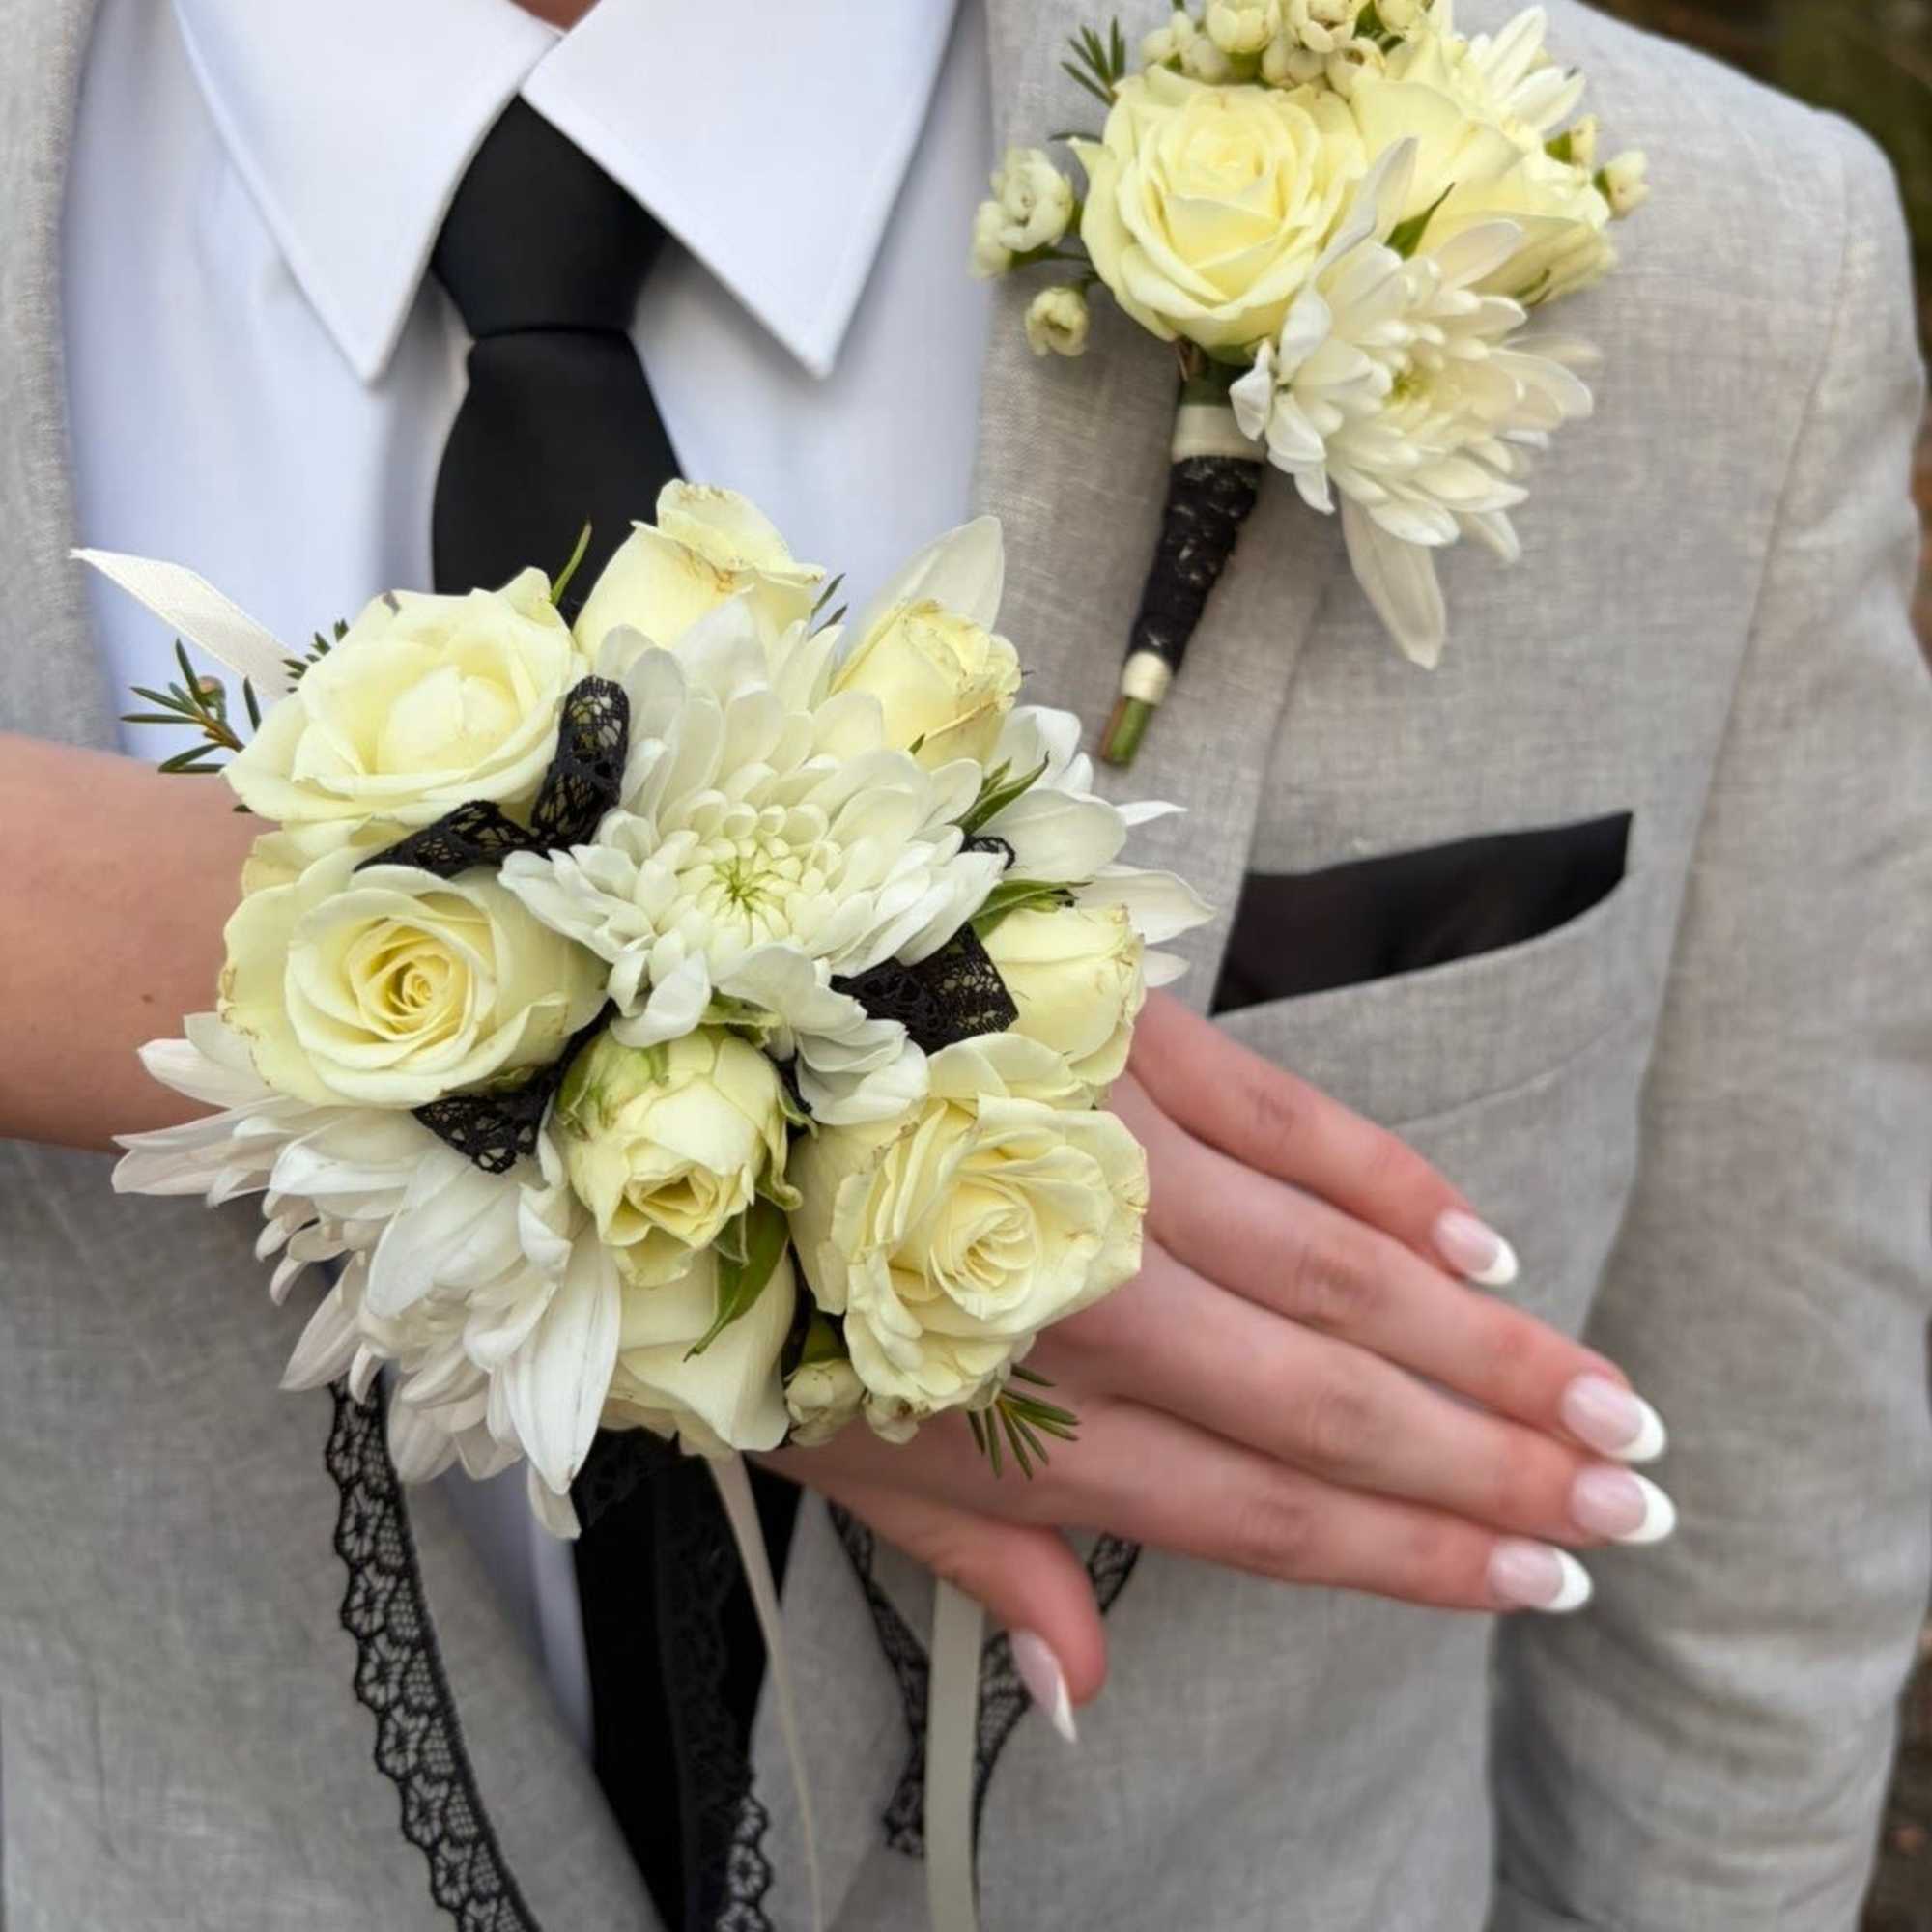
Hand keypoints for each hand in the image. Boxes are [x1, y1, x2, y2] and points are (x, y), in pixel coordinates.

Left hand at [762, 993, 1671, 1724]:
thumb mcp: (824, 1447)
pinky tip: (1480, 1251)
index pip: (1252, 1512)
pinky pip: (1287, 1120)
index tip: (1533, 1580)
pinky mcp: (1111, 1036)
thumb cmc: (737, 1262)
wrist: (665, 1034)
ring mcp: (1102, 1153)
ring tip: (1603, 1404)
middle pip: (1326, 1404)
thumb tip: (1084, 1696)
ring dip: (1486, 1345)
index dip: (1406, 1554)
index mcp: (1006, 1416)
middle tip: (1628, 1507)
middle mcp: (1074, 1295)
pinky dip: (1392, 1188)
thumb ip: (975, 1563)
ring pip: (1337, 1273)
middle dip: (1494, 1464)